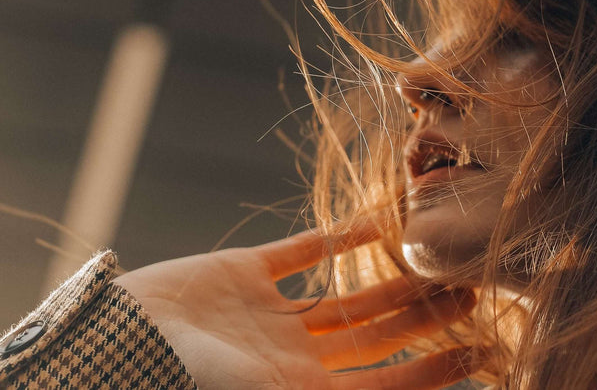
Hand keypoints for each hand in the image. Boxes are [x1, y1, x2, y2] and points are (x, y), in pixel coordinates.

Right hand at [114, 222, 475, 388]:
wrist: (114, 349)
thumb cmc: (195, 384)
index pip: (388, 384)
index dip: (436, 369)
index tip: (482, 349)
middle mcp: (294, 360)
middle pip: (376, 338)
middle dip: (425, 318)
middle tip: (475, 290)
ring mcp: (269, 317)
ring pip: (348, 296)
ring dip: (392, 279)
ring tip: (439, 258)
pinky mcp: (242, 275)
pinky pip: (302, 253)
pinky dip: (337, 237)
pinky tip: (376, 222)